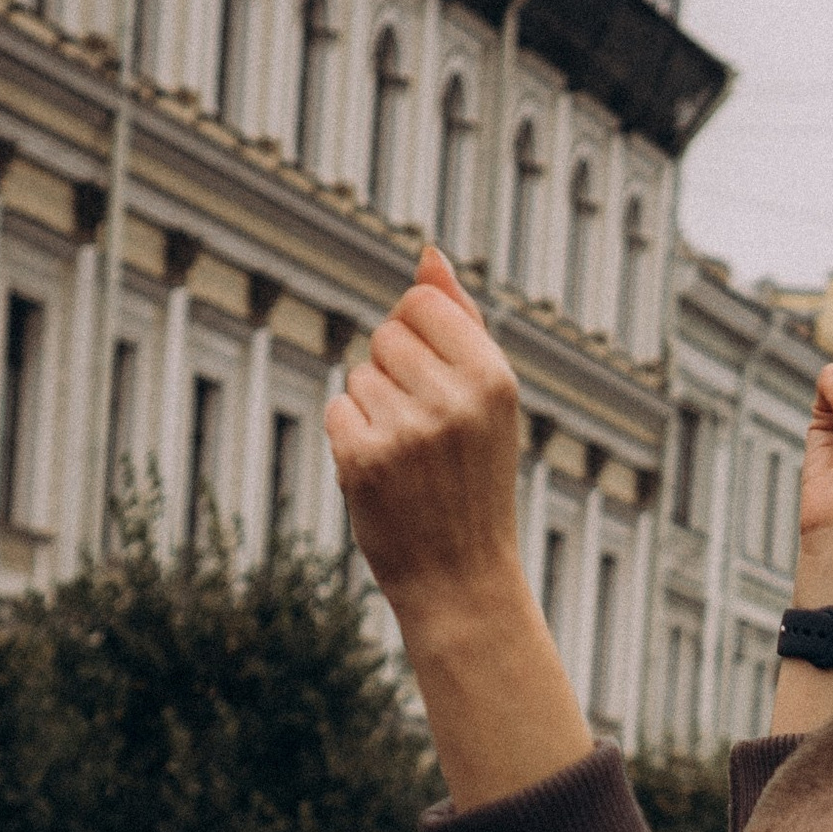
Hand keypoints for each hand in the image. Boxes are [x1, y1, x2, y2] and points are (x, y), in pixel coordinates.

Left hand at [328, 246, 526, 617]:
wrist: (463, 578)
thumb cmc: (474, 481)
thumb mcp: (486, 400)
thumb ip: (461, 322)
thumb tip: (427, 252)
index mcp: (494, 378)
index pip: (421, 303)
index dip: (419, 337)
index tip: (441, 386)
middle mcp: (454, 399)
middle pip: (385, 335)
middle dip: (394, 375)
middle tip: (428, 433)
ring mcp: (408, 430)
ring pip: (358, 374)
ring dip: (372, 409)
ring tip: (409, 458)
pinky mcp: (365, 458)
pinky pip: (338, 409)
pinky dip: (352, 438)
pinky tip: (384, 473)